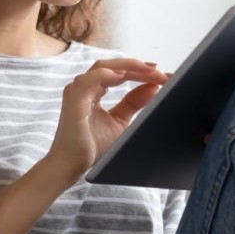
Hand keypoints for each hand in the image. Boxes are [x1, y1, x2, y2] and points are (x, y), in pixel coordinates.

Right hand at [47, 58, 167, 178]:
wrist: (71, 167)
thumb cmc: (91, 147)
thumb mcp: (121, 122)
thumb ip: (134, 104)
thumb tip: (153, 87)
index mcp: (94, 90)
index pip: (120, 73)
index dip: (141, 72)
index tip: (162, 75)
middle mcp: (85, 87)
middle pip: (114, 66)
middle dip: (139, 67)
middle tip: (160, 71)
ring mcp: (78, 91)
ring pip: (103, 67)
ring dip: (128, 67)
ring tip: (149, 71)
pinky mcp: (73, 99)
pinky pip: (89, 79)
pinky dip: (107, 74)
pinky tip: (123, 75)